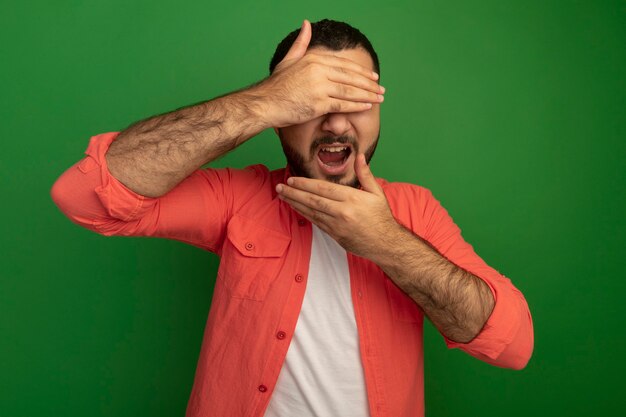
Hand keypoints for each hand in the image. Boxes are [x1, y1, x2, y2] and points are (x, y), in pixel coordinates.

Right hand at [252, 19, 384, 127]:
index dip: (361, 72)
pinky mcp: (318, 104)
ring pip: (350, 91)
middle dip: (369, 84)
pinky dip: (357, 105)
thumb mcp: (289, 60)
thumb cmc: (276, 85)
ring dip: (367, 95)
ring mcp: (319, 87)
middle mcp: (318, 71)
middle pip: (350, 77)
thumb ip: (301, 43)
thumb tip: (306, 23)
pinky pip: (343, 104)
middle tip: (381, 89)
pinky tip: (367, 106)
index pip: (344, 65)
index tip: (373, 77)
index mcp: (314, 59)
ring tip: (379, 98)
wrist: (264, 103)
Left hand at [275, 153, 398, 257]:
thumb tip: (359, 156)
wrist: (385, 243)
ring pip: (311, 212)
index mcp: (352, 198)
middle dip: (294, 193)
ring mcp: (337, 225)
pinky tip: (295, 208)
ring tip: (282, 196)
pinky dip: (304, 214)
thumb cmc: (381, 217)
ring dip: (295, 203)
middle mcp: (342, 211)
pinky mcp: (334, 234)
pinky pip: (315, 222)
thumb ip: (365, 174)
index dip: (305, 184)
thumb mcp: (377, 193)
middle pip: (313, 200)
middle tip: (280, 187)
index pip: (323, 188)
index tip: (292, 179)